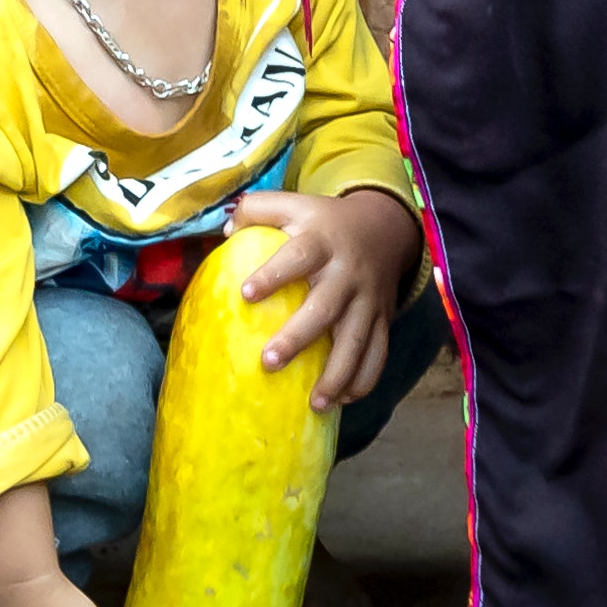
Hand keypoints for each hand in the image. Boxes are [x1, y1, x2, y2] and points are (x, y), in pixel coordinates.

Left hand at [227, 183, 422, 407]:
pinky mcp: (383, 319)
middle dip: (298, 338)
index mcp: (322, 241)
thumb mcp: (294, 204)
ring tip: (315, 402)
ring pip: (356, 341)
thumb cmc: (323, 222)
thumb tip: (223, 230)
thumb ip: (257, 210)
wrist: (383, 229)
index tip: (245, 294)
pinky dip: (364, 380)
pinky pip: (378, 353)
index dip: (273, 274)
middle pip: (324, 308)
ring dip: (337, 374)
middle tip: (268, 362)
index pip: (298, 255)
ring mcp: (368, 300)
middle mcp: (347, 273)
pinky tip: (342, 401)